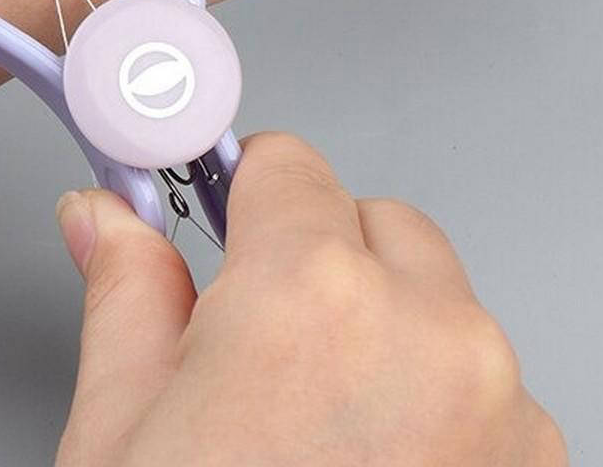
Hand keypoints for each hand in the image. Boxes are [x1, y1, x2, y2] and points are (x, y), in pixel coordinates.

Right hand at [54, 132, 565, 465]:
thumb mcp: (120, 440)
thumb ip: (125, 296)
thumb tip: (102, 221)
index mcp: (309, 296)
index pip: (289, 164)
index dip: (245, 193)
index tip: (229, 217)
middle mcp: (427, 332)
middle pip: (374, 223)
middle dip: (317, 257)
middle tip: (259, 342)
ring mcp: (501, 406)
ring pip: (438, 301)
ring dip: (383, 330)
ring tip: (316, 431)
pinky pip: (489, 384)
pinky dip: (438, 402)